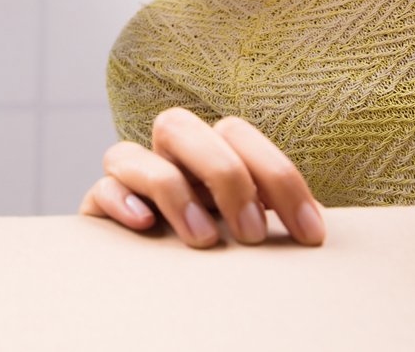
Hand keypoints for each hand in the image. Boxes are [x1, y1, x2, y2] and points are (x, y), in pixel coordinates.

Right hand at [80, 109, 325, 247]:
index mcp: (205, 156)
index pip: (237, 134)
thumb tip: (314, 228)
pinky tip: (146, 224)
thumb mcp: (247, 230)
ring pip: (127, 152)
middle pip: (176, 124)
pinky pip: (99, 189)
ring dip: (172, 191)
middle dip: (222, 174)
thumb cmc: (219, 253)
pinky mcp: (99, 212)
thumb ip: (268, 216)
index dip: (279, 178)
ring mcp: (128, 184)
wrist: (160, 290)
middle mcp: (164, 162)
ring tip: (203, 240)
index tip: (309, 234)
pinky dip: (121, 200)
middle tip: (252, 234)